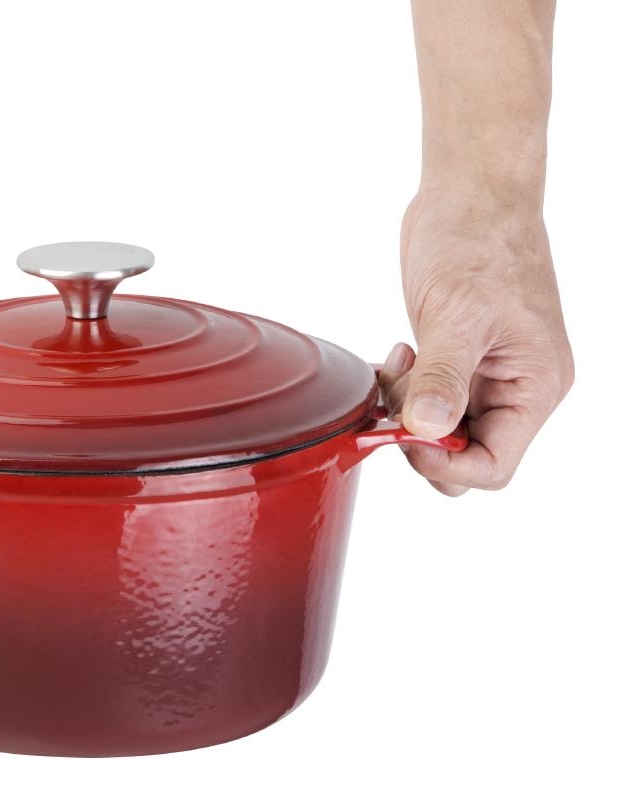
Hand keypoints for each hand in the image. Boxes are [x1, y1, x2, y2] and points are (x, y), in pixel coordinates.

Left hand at [381, 186, 572, 494]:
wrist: (471, 194)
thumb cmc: (478, 240)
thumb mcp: (458, 314)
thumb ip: (443, 377)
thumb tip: (427, 429)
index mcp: (535, 387)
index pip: (493, 467)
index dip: (444, 465)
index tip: (407, 432)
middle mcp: (517, 390)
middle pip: (464, 457)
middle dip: (420, 437)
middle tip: (398, 395)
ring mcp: (487, 378)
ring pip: (440, 432)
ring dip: (407, 411)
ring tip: (399, 364)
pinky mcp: (459, 363)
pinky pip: (428, 402)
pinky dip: (403, 391)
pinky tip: (397, 357)